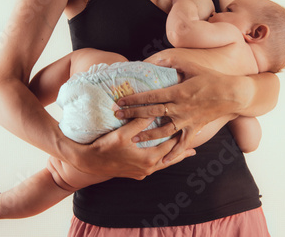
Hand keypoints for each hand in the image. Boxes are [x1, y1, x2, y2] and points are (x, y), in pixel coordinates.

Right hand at [72, 117, 195, 179]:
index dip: (180, 135)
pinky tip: (162, 157)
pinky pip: (154, 166)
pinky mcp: (135, 173)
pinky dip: (161, 160)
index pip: (170, 145)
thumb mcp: (123, 133)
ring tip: (184, 152)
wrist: (89, 162)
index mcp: (149, 159)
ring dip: (173, 156)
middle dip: (182, 150)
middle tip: (195, 143)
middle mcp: (148, 168)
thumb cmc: (105, 147)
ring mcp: (142, 172)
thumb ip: (140, 122)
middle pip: (171, 157)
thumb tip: (154, 110)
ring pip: (163, 164)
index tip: (190, 128)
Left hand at [115, 58, 252, 161]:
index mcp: (178, 92)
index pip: (151, 96)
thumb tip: (156, 59)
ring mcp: (187, 120)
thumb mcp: (192, 66)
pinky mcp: (195, 129)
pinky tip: (163, 161)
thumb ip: (173, 61)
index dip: (134, 98)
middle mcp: (180, 108)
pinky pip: (183, 143)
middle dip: (133, 115)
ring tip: (132, 138)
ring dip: (147, 135)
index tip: (120, 100)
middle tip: (117, 116)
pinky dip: (174, 154)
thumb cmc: (211, 78)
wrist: (232, 94)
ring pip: (164, 131)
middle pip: (152, 113)